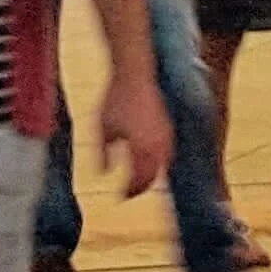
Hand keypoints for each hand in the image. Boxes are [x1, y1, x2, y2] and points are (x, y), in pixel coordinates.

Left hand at [97, 62, 170, 198]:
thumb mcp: (102, 126)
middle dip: (141, 187)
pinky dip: (158, 163)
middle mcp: (158, 146)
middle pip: (153, 177)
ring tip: (138, 181)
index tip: (120, 197)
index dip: (130, 191)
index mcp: (142, 149)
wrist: (136, 74)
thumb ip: (103, 152)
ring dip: (151, 176)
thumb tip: (102, 173)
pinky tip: (148, 161)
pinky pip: (166, 154)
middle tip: (128, 193)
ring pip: (163, 166)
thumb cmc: (117, 99)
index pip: (139, 180)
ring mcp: (166, 137)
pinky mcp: (168, 128)